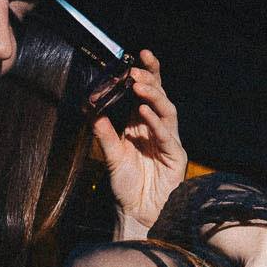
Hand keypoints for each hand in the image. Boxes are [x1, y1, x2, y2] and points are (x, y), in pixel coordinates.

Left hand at [94, 49, 187, 239]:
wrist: (138, 212)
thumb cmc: (128, 185)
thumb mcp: (111, 156)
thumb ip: (104, 134)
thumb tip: (92, 110)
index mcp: (142, 124)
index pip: (148, 92)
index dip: (148, 73)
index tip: (139, 54)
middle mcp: (157, 129)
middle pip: (160, 97)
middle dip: (150, 81)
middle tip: (135, 72)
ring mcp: (168, 142)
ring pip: (167, 112)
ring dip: (154, 97)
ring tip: (139, 87)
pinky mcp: (175, 157)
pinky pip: (167, 136)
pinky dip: (156, 124)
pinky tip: (144, 114)